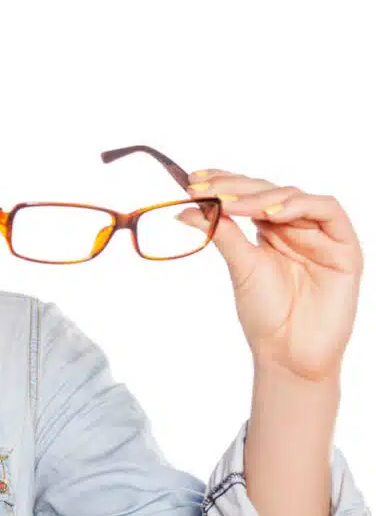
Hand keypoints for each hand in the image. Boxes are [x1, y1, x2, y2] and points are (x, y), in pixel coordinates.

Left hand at [176, 169, 362, 381]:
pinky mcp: (345, 247)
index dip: (223, 181)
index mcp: (271, 230)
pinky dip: (299, 206)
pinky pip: (328, 211)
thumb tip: (185, 209)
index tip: (192, 179)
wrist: (289, 352)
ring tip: (232, 204)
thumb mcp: (239, 265)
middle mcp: (296, 227)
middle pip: (268, 190)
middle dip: (234, 186)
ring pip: (294, 196)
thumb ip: (221, 232)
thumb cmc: (266, 313)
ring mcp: (321, 235)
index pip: (248, 194)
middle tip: (204, 187)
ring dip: (261, 196)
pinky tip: (271, 214)